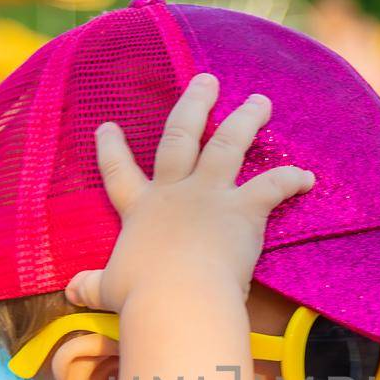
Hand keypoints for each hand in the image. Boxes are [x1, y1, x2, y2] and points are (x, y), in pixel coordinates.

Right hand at [67, 73, 315, 310]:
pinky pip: (273, 186)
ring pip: (229, 145)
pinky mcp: (243, 210)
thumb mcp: (110, 289)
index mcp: (141, 211)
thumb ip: (94, 285)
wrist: (177, 300)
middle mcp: (174, 193)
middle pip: (182, 137)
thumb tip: (71, 291)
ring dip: (246, 119)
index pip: (120, 174)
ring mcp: (210, 196)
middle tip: (207, 80)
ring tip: (261, 100)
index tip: (107, 126)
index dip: (111, 150)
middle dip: (194, 104)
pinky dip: (292, 180)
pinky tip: (308, 176)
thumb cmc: (142, 298)